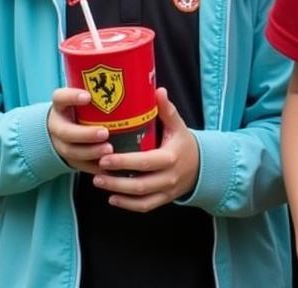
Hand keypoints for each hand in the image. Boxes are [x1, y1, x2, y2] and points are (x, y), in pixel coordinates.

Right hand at [47, 87, 112, 174]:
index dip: (71, 97)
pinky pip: (80, 167)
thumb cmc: (83, 107)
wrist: (62, 128)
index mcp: (61, 106)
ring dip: (91, 153)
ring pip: (72, 152)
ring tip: (109, 150)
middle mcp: (58, 125)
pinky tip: (110, 168)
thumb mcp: (85, 95)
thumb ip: (103, 88)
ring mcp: (61, 145)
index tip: (87, 96)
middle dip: (85, 134)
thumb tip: (142, 79)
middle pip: (66, 132)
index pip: (60, 97)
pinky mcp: (70, 160)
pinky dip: (95, 168)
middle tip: (105, 132)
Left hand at [92, 87, 199, 211]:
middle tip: (97, 171)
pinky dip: (127, 205)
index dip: (124, 162)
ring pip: (140, 198)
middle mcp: (169, 177)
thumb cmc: (183, 142)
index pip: (145, 162)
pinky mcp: (163, 200)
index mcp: (171, 157)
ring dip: (118, 191)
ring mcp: (166, 191)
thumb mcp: (178, 125)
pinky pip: (144, 206)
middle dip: (116, 180)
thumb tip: (158, 90)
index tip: (105, 157)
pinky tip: (112, 198)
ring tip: (98, 182)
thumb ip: (167, 110)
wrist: (200, 165)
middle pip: (140, 184)